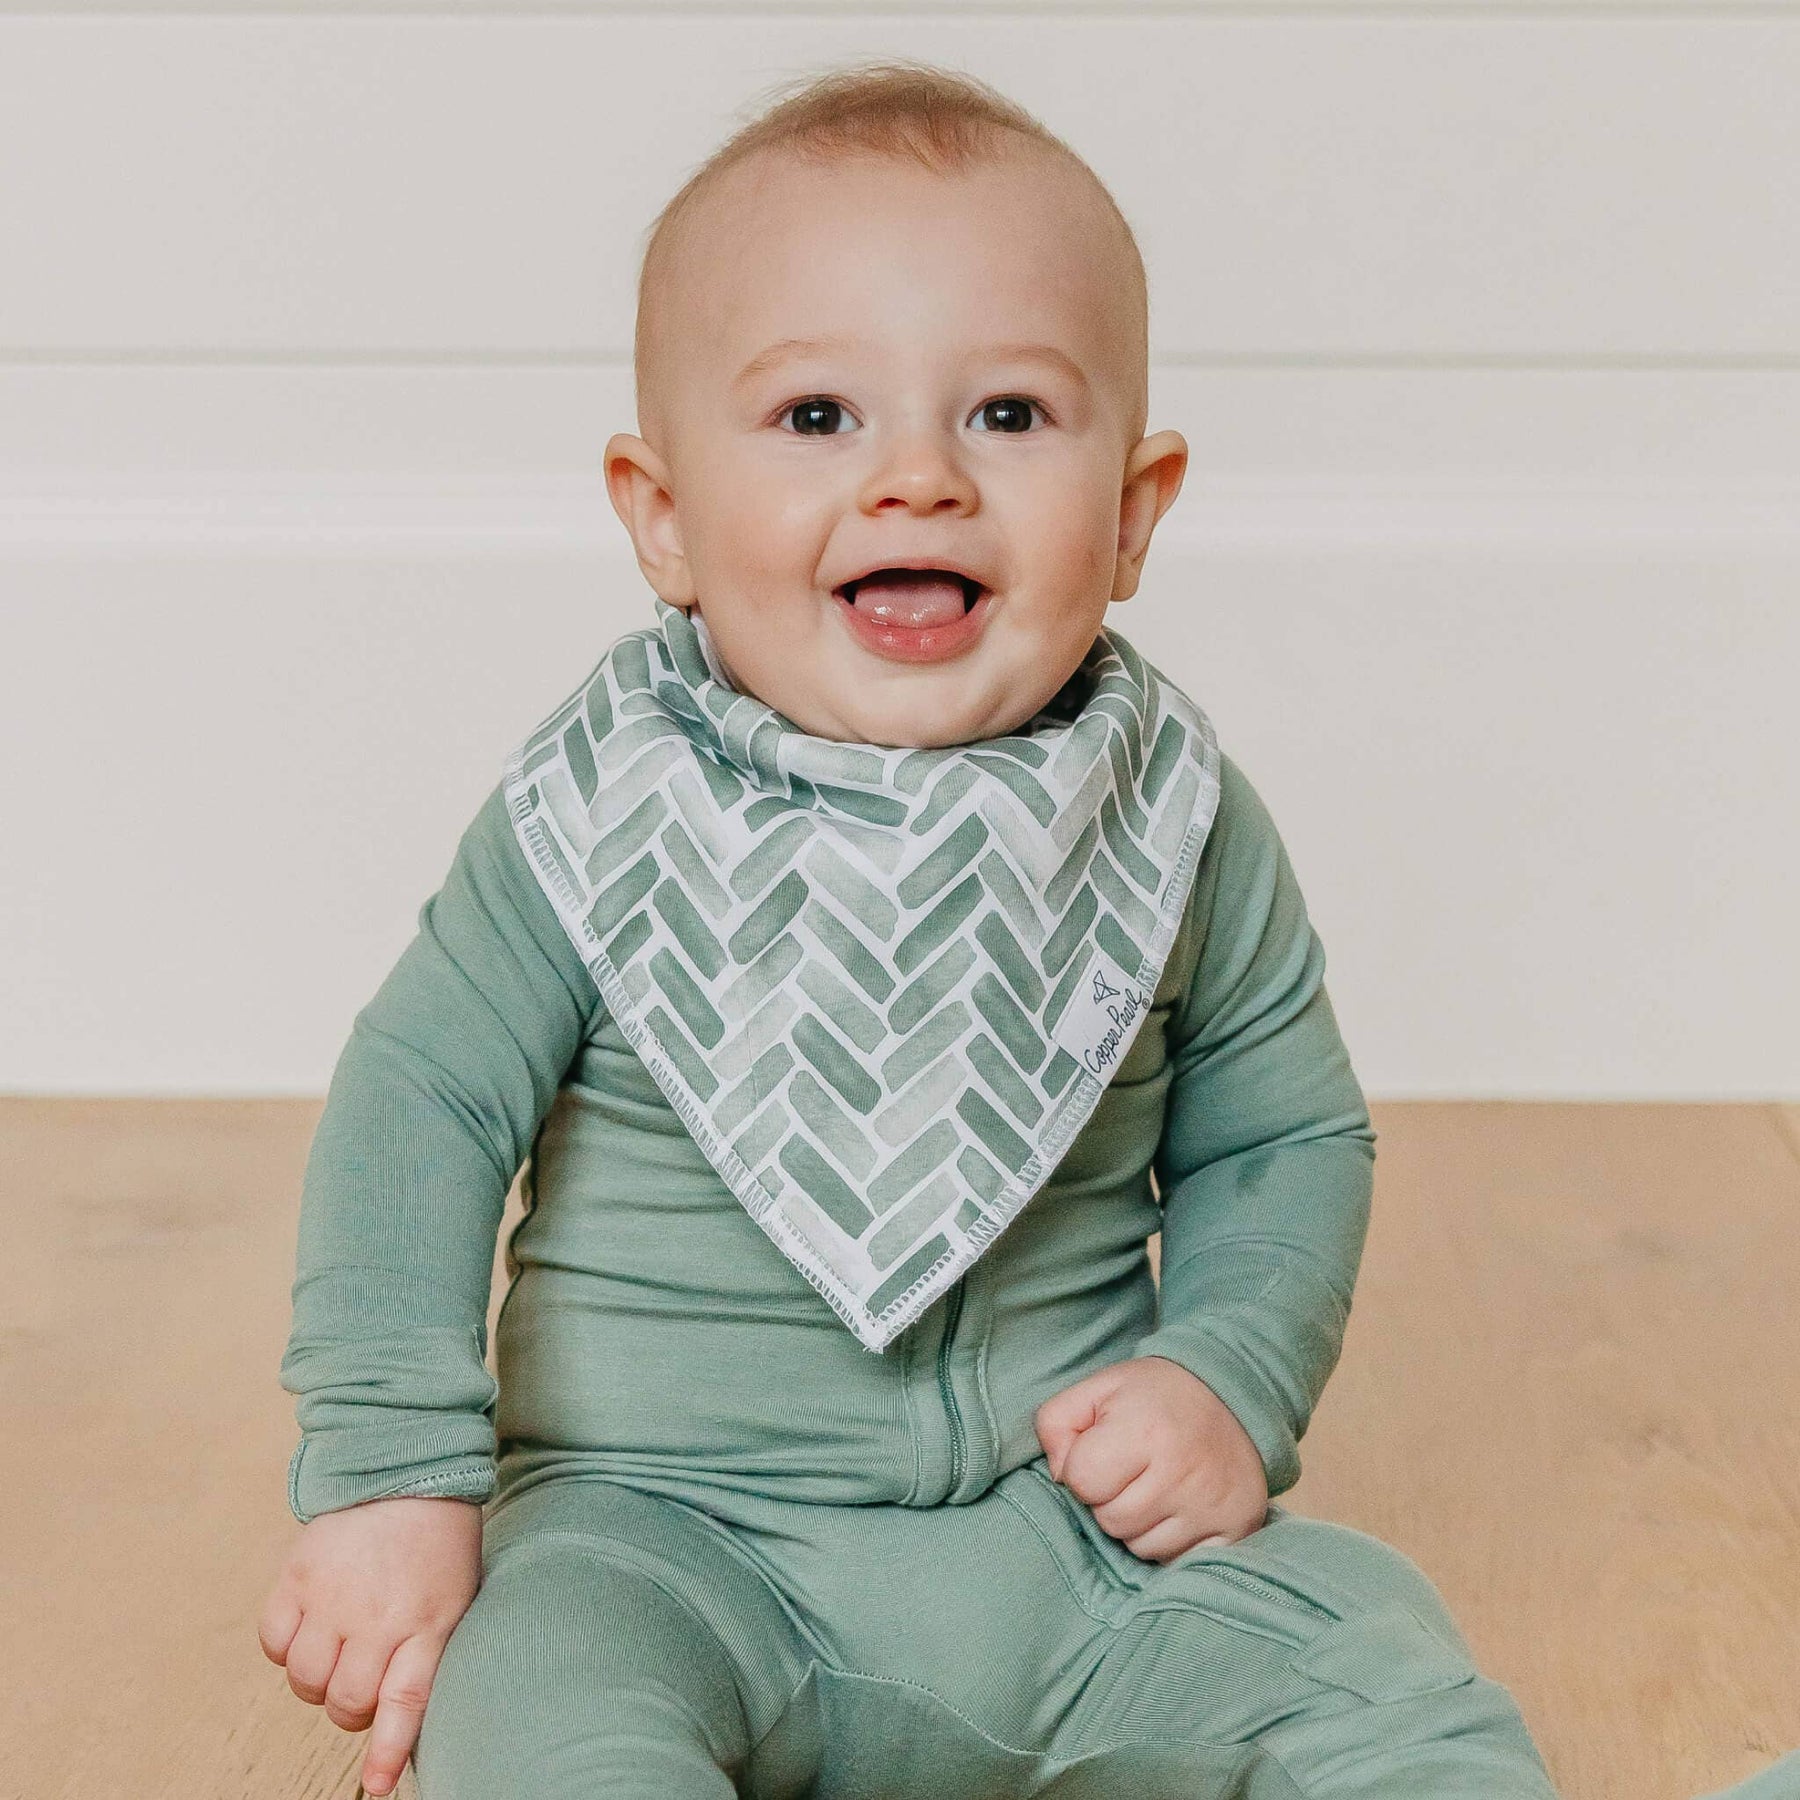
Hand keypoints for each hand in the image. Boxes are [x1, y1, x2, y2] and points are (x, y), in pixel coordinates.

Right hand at [257, 1496, 482, 1796]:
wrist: (407, 1471)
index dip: (387, 1751)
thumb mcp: (454, 1600)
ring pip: (305, 1681)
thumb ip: (429, 1655)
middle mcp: (377, 1616)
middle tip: (362, 1678)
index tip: (375, 1785)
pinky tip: (310, 1625)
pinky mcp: (298, 1576)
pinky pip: (274, 1643)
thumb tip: (402, 1720)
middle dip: (351, 1706)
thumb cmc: (438, 1544)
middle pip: (345, 1702)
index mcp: (427, 1623)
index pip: (403, 1704)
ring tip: (338, 1648)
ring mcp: (333, 1596)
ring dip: (318, 1680)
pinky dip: (286, 1647)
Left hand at [1033, 1355, 1268, 1562]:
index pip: (1081, 1481)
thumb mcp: (1097, 1390)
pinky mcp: (1236, 1529)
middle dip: (1110, 1498)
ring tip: (1158, 1485)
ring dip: (1139, 1523)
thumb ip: (1055, 1423)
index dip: (1083, 1467)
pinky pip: (1176, 1560)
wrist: (1231, 1397)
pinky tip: (1180, 1506)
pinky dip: (1171, 1540)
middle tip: (1135, 1468)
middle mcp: (1182, 1471)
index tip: (1105, 1449)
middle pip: (1110, 1520)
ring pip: (1140, 1546)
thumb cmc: (1153, 1397)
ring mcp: (1212, 1505)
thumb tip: (1059, 1477)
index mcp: (1145, 1430)